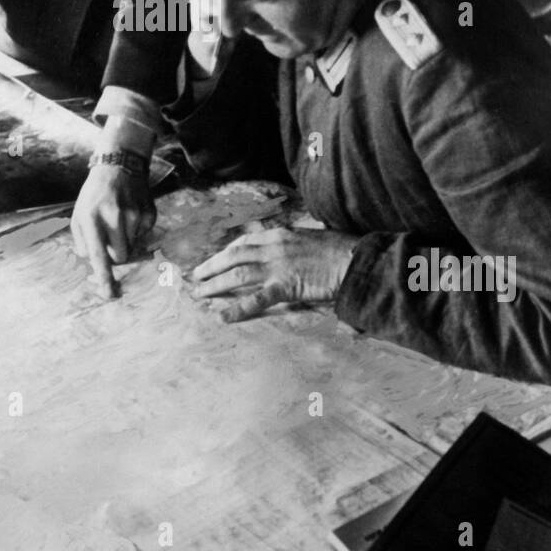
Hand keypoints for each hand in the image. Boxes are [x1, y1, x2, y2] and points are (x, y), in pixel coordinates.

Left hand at [72, 164, 155, 297]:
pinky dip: (136, 231)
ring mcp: (134, 215)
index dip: (104, 278)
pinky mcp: (149, 213)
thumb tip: (95, 263)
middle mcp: (114, 217)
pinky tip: (130, 214)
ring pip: (133, 247)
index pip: (99, 255)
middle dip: (115, 255)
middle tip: (110, 239)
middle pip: (120, 257)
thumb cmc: (94, 195)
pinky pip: (143, 236)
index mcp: (91, 218)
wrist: (119, 166)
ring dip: (125, 241)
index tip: (110, 295)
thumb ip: (83, 242)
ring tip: (119, 220)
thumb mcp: (79, 214)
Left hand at [191, 226, 357, 322]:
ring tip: (198, 294)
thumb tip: (287, 252)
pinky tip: (221, 316)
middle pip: (233, 255)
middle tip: (194, 277)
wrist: (355, 260)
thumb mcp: (312, 239)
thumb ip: (294, 245)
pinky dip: (236, 308)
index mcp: (280, 234)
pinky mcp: (285, 285)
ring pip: (237, 274)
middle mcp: (274, 247)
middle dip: (211, 266)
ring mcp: (278, 266)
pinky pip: (255, 299)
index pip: (244, 242)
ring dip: (214, 284)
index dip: (224, 252)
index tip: (212, 260)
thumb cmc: (340, 251)